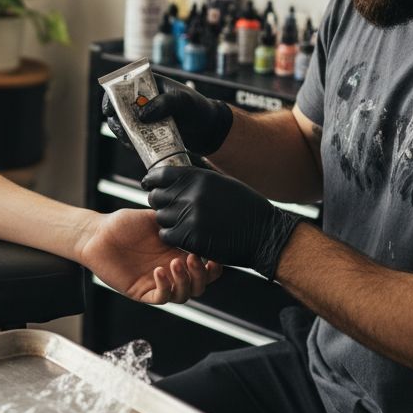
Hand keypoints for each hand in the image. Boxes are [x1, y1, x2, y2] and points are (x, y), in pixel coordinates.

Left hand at [79, 208, 223, 302]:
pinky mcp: (141, 291)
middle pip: (198, 286)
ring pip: (182, 295)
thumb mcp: (155, 218)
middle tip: (192, 258)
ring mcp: (156, 282)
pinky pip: (160, 297)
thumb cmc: (123, 224)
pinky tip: (159, 270)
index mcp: (177, 254)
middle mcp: (170, 271)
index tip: (214, 256)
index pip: (205, 269)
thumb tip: (196, 214)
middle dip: (201, 275)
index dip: (214, 268)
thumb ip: (175, 219)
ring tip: (174, 263)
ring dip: (184, 281)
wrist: (98, 233)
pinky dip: (164, 287)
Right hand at [101, 75, 233, 154]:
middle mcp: (142, 98)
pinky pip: (131, 135)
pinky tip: (136, 147)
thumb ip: (164, 103)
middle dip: (115, 119)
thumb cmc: (197, 109)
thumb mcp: (184, 102)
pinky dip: (130, 141)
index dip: (112, 95)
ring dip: (121, 132)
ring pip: (122, 122)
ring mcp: (143, 115)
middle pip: (117, 106)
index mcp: (149, 83)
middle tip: (121, 131)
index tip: (109, 110)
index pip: (123, 84)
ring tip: (130, 142)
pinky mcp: (146, 130)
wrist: (207, 130)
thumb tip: (142, 114)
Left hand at [142, 166, 299, 280]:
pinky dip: (173, 237)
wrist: (264, 234)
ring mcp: (190, 216)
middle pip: (157, 197)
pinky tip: (185, 236)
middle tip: (169, 209)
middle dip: (160, 203)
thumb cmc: (246, 208)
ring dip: (168, 222)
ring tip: (183, 224)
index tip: (148, 184)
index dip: (152, 181)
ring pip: (161, 218)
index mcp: (198, 177)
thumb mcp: (222, 183)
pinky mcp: (191, 237)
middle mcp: (191, 194)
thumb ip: (198, 180)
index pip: (160, 175)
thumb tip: (175, 176)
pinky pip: (167, 235)